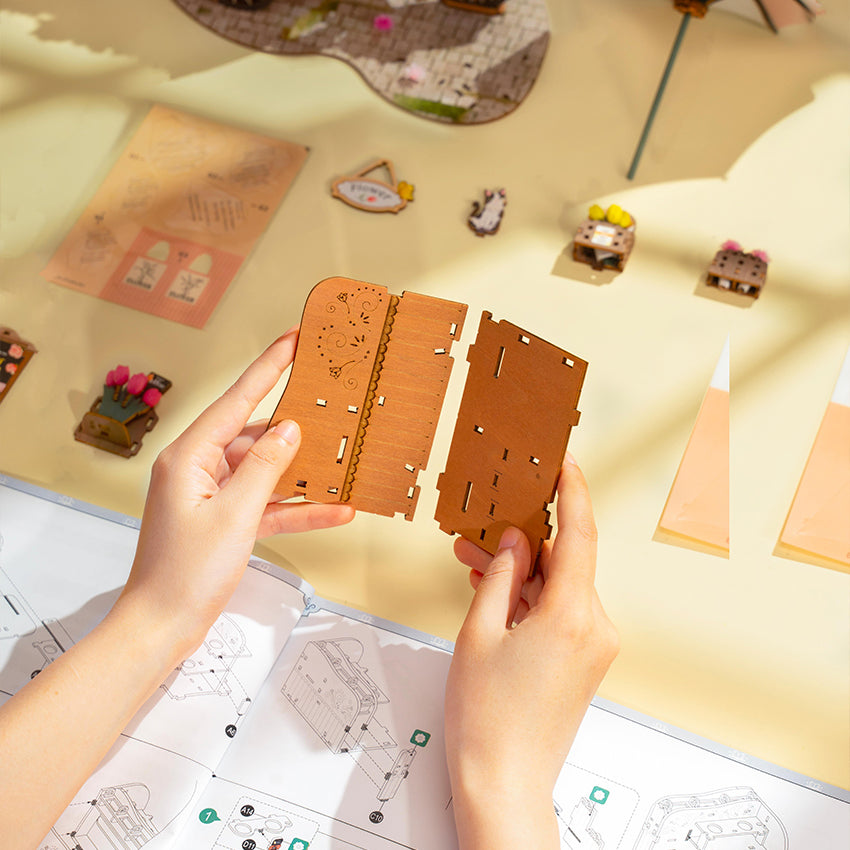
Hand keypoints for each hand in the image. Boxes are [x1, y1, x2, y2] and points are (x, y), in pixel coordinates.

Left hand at [119, 329, 354, 656]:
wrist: (163, 627)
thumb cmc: (184, 574)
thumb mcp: (235, 515)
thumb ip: (265, 467)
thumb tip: (290, 429)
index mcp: (189, 457)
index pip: (236, 401)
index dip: (268, 368)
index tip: (292, 341)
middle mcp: (199, 469)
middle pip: (255, 435)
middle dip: (295, 427)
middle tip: (329, 403)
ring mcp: (213, 496)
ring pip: (266, 471)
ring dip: (302, 473)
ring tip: (341, 460)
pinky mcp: (226, 520)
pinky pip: (267, 504)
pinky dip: (296, 507)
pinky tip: (334, 509)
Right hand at [444, 455, 618, 849]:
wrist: (504, 783)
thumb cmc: (488, 720)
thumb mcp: (479, 632)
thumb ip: (500, 576)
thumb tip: (516, 542)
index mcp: (573, 617)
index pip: (580, 536)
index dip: (573, 492)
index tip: (566, 463)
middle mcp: (594, 629)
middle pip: (564, 561)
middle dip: (523, 542)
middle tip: (485, 526)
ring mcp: (593, 646)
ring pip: (558, 586)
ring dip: (521, 573)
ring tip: (477, 563)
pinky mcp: (585, 659)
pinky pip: (560, 610)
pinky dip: (530, 598)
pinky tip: (496, 591)